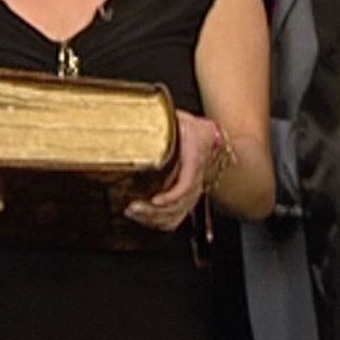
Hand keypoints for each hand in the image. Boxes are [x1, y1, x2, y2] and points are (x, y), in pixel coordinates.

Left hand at [125, 111, 217, 231]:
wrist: (205, 135)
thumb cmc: (188, 127)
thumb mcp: (175, 118)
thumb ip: (159, 120)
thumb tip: (134, 116)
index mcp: (194, 154)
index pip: (188, 181)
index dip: (173, 195)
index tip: (155, 200)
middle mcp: (196, 176)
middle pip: (181, 203)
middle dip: (156, 211)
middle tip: (133, 207)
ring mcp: (193, 189)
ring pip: (179, 213)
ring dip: (155, 219)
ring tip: (133, 213)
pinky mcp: (186, 198)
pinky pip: (177, 217)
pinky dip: (160, 223)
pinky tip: (144, 219)